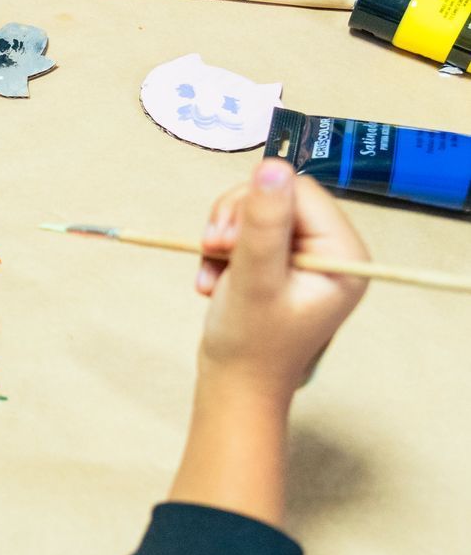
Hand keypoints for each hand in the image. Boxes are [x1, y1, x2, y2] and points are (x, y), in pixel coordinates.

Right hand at [195, 161, 367, 403]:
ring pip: (258, 212)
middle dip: (236, 222)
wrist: (235, 389)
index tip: (223, 240)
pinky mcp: (282, 265)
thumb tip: (274, 165)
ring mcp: (306, 259)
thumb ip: (264, 223)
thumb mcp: (255, 279)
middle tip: (212, 251)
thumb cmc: (250, 345)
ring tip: (211, 272)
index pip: (299, 191)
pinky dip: (222, 252)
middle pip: (278, 197)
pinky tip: (212, 281)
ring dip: (224, 237)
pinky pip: (248, 233)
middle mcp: (332, 252)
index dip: (255, 205)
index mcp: (343, 254)